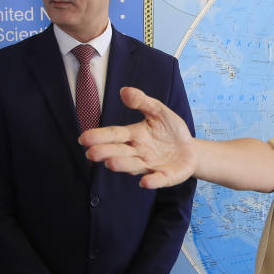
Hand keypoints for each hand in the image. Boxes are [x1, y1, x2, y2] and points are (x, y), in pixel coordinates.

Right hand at [80, 87, 196, 188]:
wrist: (190, 149)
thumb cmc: (170, 130)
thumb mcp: (159, 111)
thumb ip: (143, 102)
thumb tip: (124, 91)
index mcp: (134, 135)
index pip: (114, 135)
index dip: (100, 136)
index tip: (83, 138)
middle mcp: (137, 152)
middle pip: (119, 152)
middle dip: (105, 152)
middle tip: (91, 153)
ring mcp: (150, 166)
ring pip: (133, 165)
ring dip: (122, 165)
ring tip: (110, 163)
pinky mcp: (165, 177)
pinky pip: (157, 179)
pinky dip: (151, 181)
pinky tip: (144, 182)